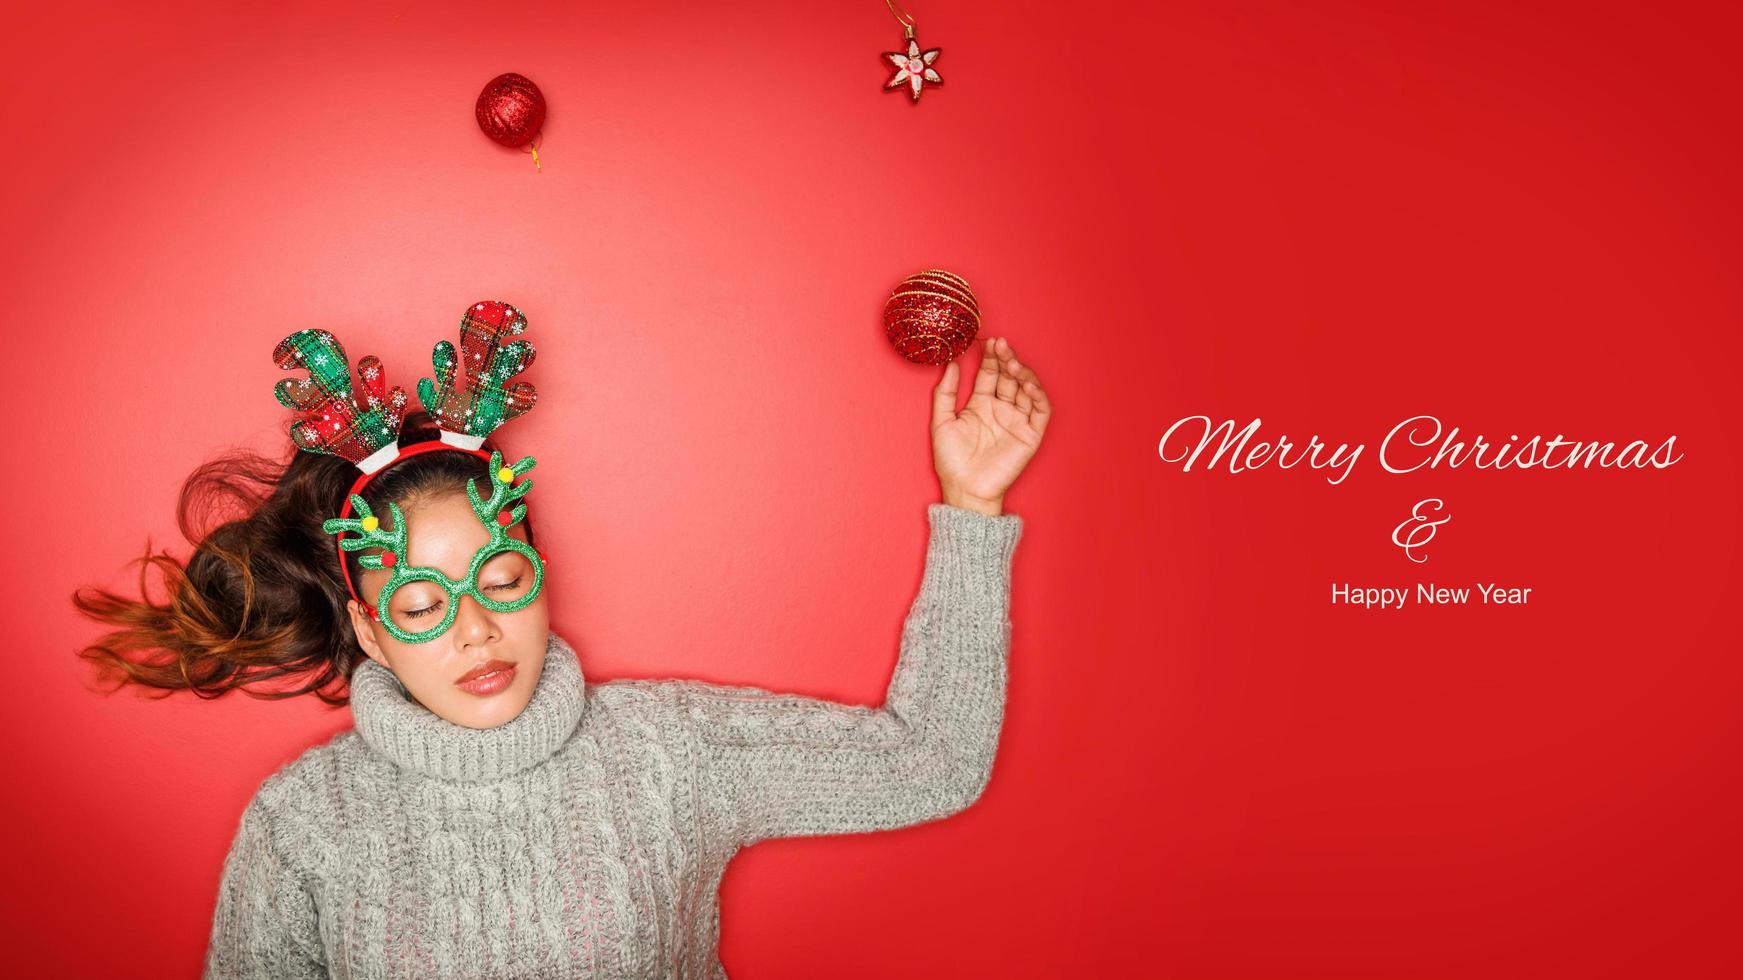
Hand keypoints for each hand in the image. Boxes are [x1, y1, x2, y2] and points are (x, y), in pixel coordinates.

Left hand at [931, 336, 1050, 515]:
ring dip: (1022, 372)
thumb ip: (945, 392)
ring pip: (1027, 388)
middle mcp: (1001, 409)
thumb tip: (950, 363)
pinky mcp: (1030, 434)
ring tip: (1011, 362)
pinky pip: (1040, 410)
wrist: (964, 490)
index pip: (989, 373)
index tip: (986, 341)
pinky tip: (1025, 383)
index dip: (989, 357)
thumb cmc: (951, 461)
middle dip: (1006, 359)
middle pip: (1009, 376)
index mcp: (981, 404)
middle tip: (1000, 345)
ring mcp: (1017, 420)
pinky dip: (1037, 394)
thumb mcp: (940, 421)